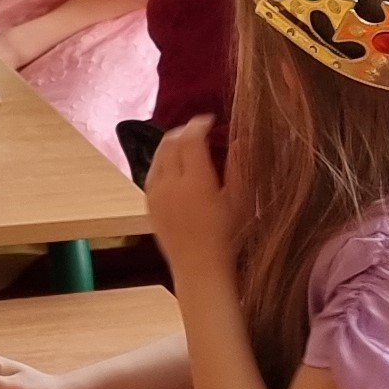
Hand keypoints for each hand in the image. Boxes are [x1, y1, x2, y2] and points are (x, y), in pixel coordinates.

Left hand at [141, 116, 232, 276]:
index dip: (199, 124)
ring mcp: (156, 195)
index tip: (209, 120)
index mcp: (196, 182)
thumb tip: (240, 138)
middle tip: (198, 129)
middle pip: (170, 143)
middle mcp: (171, 185)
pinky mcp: (149, 205)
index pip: (190, 139)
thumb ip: (239, 167)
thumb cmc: (227, 238)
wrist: (199, 269)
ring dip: (170, 144)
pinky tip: (171, 165)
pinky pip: (151, 173)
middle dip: (183, 131)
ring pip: (157, 156)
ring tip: (185, 143)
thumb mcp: (240, 201)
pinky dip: (161, 162)